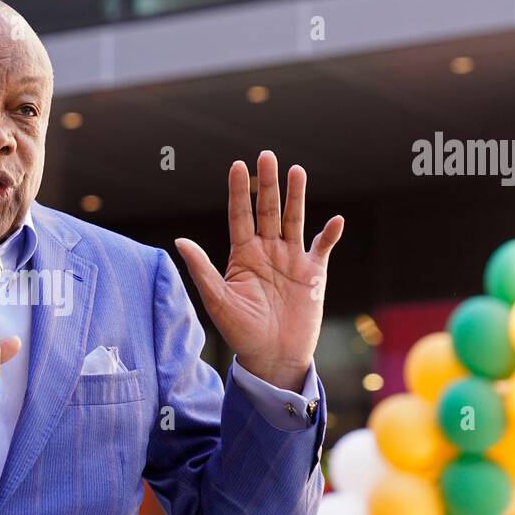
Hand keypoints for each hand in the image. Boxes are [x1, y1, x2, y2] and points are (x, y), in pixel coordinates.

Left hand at [175, 151, 342, 390]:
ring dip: (296, 197)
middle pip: (267, 210)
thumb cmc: (240, 332)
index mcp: (242, 255)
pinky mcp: (313, 274)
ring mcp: (291, 260)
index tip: (237, 166)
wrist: (272, 357)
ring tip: (296, 170)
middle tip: (267, 156)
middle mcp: (267, 252)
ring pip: (294, 220)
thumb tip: (180, 241)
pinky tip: (334, 220)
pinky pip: (323, 248)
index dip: (239, 191)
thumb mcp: (218, 301)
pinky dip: (329, 234)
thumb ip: (202, 270)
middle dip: (267, 184)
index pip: (240, 216)